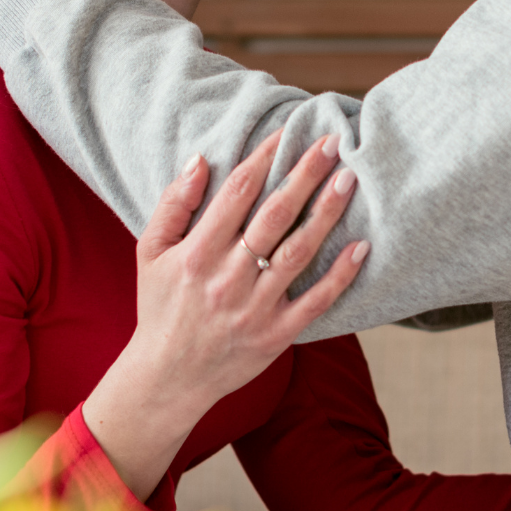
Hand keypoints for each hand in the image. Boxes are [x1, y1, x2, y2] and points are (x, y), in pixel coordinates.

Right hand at [79, 131, 369, 500]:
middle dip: (305, 174)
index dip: (266, 157)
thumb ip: (173, 205)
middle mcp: (228, 276)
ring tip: (349, 179)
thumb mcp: (149, 252)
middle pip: (275, 215)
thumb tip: (200, 160)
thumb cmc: (159, 308)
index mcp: (197, 252)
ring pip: (299, 251)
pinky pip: (316, 301)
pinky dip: (340, 275)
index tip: (288, 132)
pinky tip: (361, 246)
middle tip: (333, 142)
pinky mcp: (277, 334)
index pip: (238, 192)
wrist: (167, 378)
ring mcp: (255, 307)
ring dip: (326, 213)